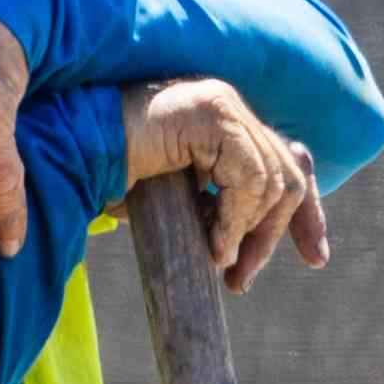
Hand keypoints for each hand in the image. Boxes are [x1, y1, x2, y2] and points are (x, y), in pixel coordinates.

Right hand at [120, 78, 327, 293]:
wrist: (67, 150)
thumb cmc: (107, 176)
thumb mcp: (176, 199)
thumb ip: (213, 207)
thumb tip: (244, 248)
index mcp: (225, 121)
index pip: (289, 160)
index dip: (308, 213)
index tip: (315, 258)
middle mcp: (230, 106)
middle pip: (290, 173)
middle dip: (276, 234)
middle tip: (241, 279)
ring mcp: (223, 104)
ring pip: (274, 180)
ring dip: (250, 234)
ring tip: (217, 262)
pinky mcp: (211, 113)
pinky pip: (248, 178)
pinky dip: (236, 220)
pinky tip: (212, 243)